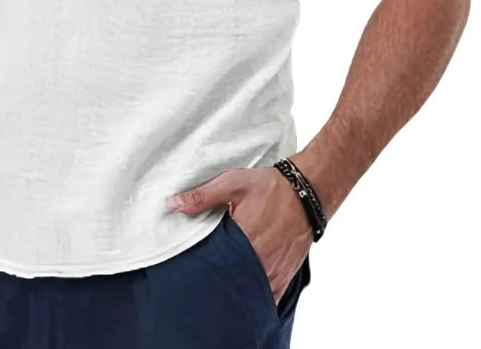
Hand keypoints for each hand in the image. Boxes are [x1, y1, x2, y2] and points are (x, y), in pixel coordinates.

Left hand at [166, 162, 312, 305]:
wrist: (308, 192)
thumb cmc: (271, 187)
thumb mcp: (233, 184)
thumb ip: (202, 196)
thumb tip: (172, 205)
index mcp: (243, 241)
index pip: (213, 267)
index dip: (200, 271)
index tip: (188, 270)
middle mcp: (260, 263)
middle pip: (230, 285)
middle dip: (216, 284)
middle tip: (202, 281)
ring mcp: (273, 273)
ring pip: (249, 295)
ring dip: (236, 291)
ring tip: (221, 285)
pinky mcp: (284, 277)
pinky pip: (267, 297)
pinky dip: (255, 296)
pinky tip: (243, 291)